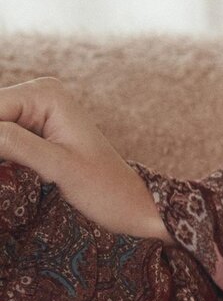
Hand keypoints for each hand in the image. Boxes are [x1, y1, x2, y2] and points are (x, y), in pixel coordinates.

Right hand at [0, 76, 169, 242]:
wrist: (132, 206)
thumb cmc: (105, 189)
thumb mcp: (57, 166)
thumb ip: (13, 143)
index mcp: (45, 94)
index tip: (4, 162)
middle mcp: (38, 95)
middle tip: (15, 167)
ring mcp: (36, 113)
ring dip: (1, 152)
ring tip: (18, 171)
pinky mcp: (35, 133)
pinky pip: (4, 140)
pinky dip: (4, 156)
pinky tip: (12, 171)